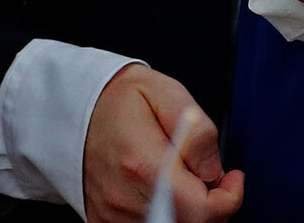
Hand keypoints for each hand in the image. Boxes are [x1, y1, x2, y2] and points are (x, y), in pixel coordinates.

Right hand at [82, 65, 243, 222]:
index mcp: (144, 163)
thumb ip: (197, 129)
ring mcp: (113, 214)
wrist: (71, 108)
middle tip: (208, 176)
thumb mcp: (165, 93)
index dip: (228, 198)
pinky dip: (165, 214)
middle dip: (211, 205)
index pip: (202, 210)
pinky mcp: (104, 221)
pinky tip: (161, 191)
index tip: (232, 178)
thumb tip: (214, 168)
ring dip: (188, 210)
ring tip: (181, 178)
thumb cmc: (118, 98)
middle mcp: (125, 197)